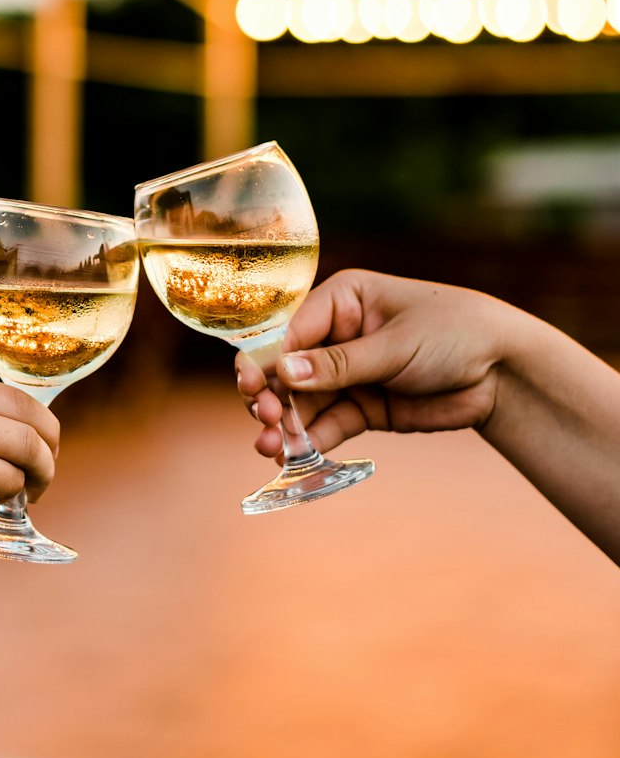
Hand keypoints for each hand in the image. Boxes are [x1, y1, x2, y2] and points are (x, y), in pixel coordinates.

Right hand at [236, 270, 510, 459]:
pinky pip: (328, 425)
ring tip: (270, 449)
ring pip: (303, 402)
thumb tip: (283, 373)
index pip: (290, 330)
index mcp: (341, 301)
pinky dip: (310, 441)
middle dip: (271, 395)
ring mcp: (348, 374)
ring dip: (284, 426)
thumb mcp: (396, 345)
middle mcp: (337, 336)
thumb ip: (340, 364)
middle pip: (287, 368)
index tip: (253, 387)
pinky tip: (292, 456)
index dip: (267, 360)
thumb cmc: (454, 333)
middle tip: (265, 420)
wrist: (504, 371)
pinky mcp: (363, 407)